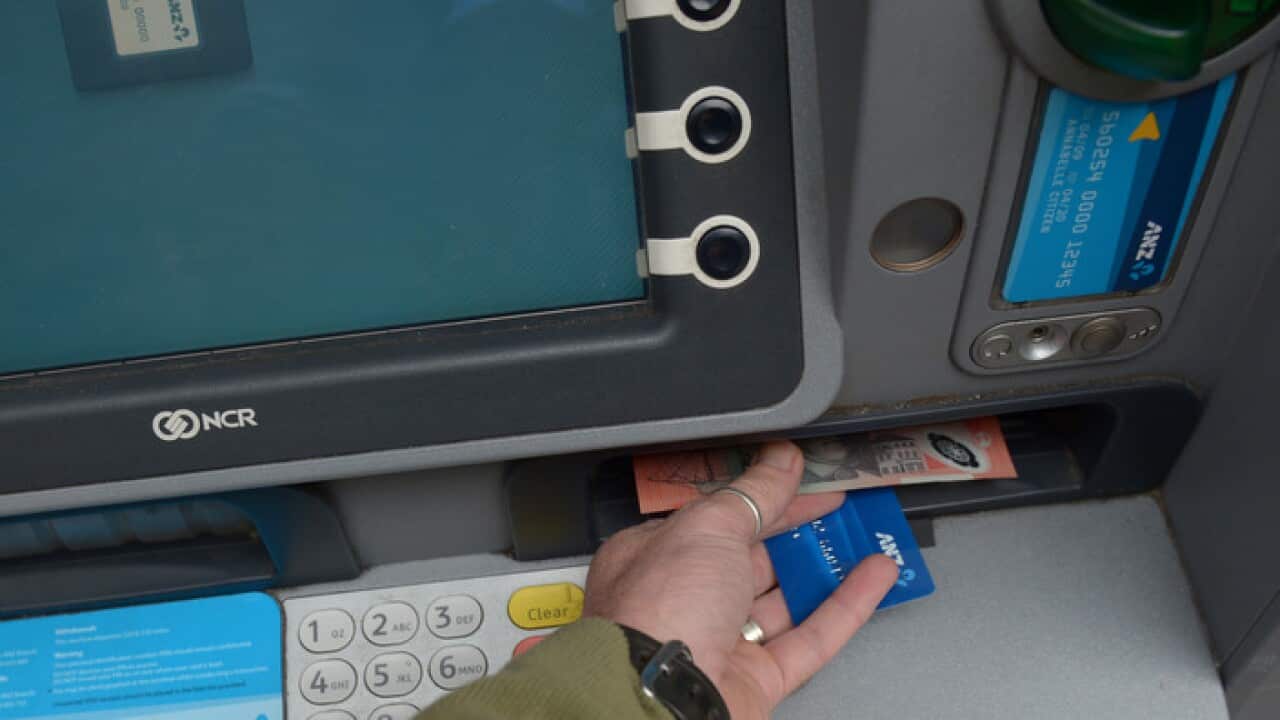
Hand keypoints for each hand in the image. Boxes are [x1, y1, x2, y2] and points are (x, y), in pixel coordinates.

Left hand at [584, 441, 899, 718]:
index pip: (718, 519)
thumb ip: (752, 492)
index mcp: (656, 557)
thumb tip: (780, 459)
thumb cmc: (659, 610)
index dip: (764, 497)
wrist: (660, 700)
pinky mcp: (757, 681)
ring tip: (867, 537)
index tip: (806, 482)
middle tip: (843, 507)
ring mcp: (721, 644)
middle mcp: (684, 601)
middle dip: (800, 532)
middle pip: (752, 559)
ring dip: (827, 568)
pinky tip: (874, 577)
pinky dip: (845, 607)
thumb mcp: (708, 527)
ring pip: (785, 600)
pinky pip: (809, 639)